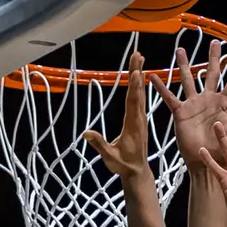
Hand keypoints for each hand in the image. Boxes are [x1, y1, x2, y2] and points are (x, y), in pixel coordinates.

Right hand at [84, 51, 150, 179]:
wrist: (137, 171)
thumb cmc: (123, 165)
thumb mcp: (110, 158)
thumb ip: (99, 145)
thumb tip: (86, 133)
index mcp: (132, 126)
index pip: (132, 103)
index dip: (134, 87)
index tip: (136, 71)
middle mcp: (139, 119)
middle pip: (137, 92)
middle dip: (137, 72)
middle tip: (138, 55)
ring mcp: (140, 119)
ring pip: (140, 93)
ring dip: (139, 75)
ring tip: (139, 59)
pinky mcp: (140, 120)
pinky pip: (139, 99)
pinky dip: (139, 86)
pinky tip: (139, 77)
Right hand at [150, 41, 226, 167]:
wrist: (206, 162)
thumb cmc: (225, 149)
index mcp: (225, 103)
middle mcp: (209, 100)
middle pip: (211, 74)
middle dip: (213, 58)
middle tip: (215, 43)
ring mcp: (194, 105)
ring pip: (188, 80)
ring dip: (184, 66)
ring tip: (181, 51)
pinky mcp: (181, 113)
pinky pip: (170, 98)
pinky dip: (161, 88)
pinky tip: (153, 77)